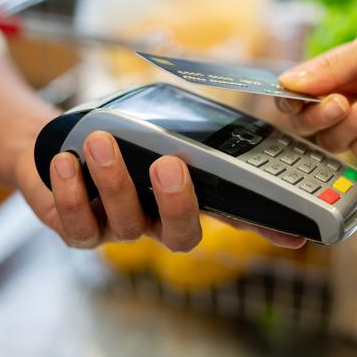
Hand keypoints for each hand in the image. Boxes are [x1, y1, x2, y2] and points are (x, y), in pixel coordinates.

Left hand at [15, 131, 304, 249]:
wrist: (59, 142)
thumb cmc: (118, 132)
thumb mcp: (156, 124)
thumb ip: (189, 130)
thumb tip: (224, 120)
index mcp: (188, 197)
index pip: (234, 216)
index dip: (265, 230)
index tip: (297, 236)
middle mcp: (160, 221)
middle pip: (183, 236)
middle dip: (178, 203)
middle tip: (169, 163)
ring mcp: (121, 229)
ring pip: (128, 225)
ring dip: (116, 181)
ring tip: (101, 142)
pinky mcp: (79, 231)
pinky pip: (78, 226)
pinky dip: (72, 193)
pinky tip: (68, 162)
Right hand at [276, 23, 356, 172]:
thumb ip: (333, 65)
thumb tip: (287, 82)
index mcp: (341, 74)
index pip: (298, 90)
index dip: (290, 95)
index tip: (293, 95)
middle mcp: (346, 103)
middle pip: (304, 122)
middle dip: (318, 113)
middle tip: (342, 101)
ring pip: (332, 139)